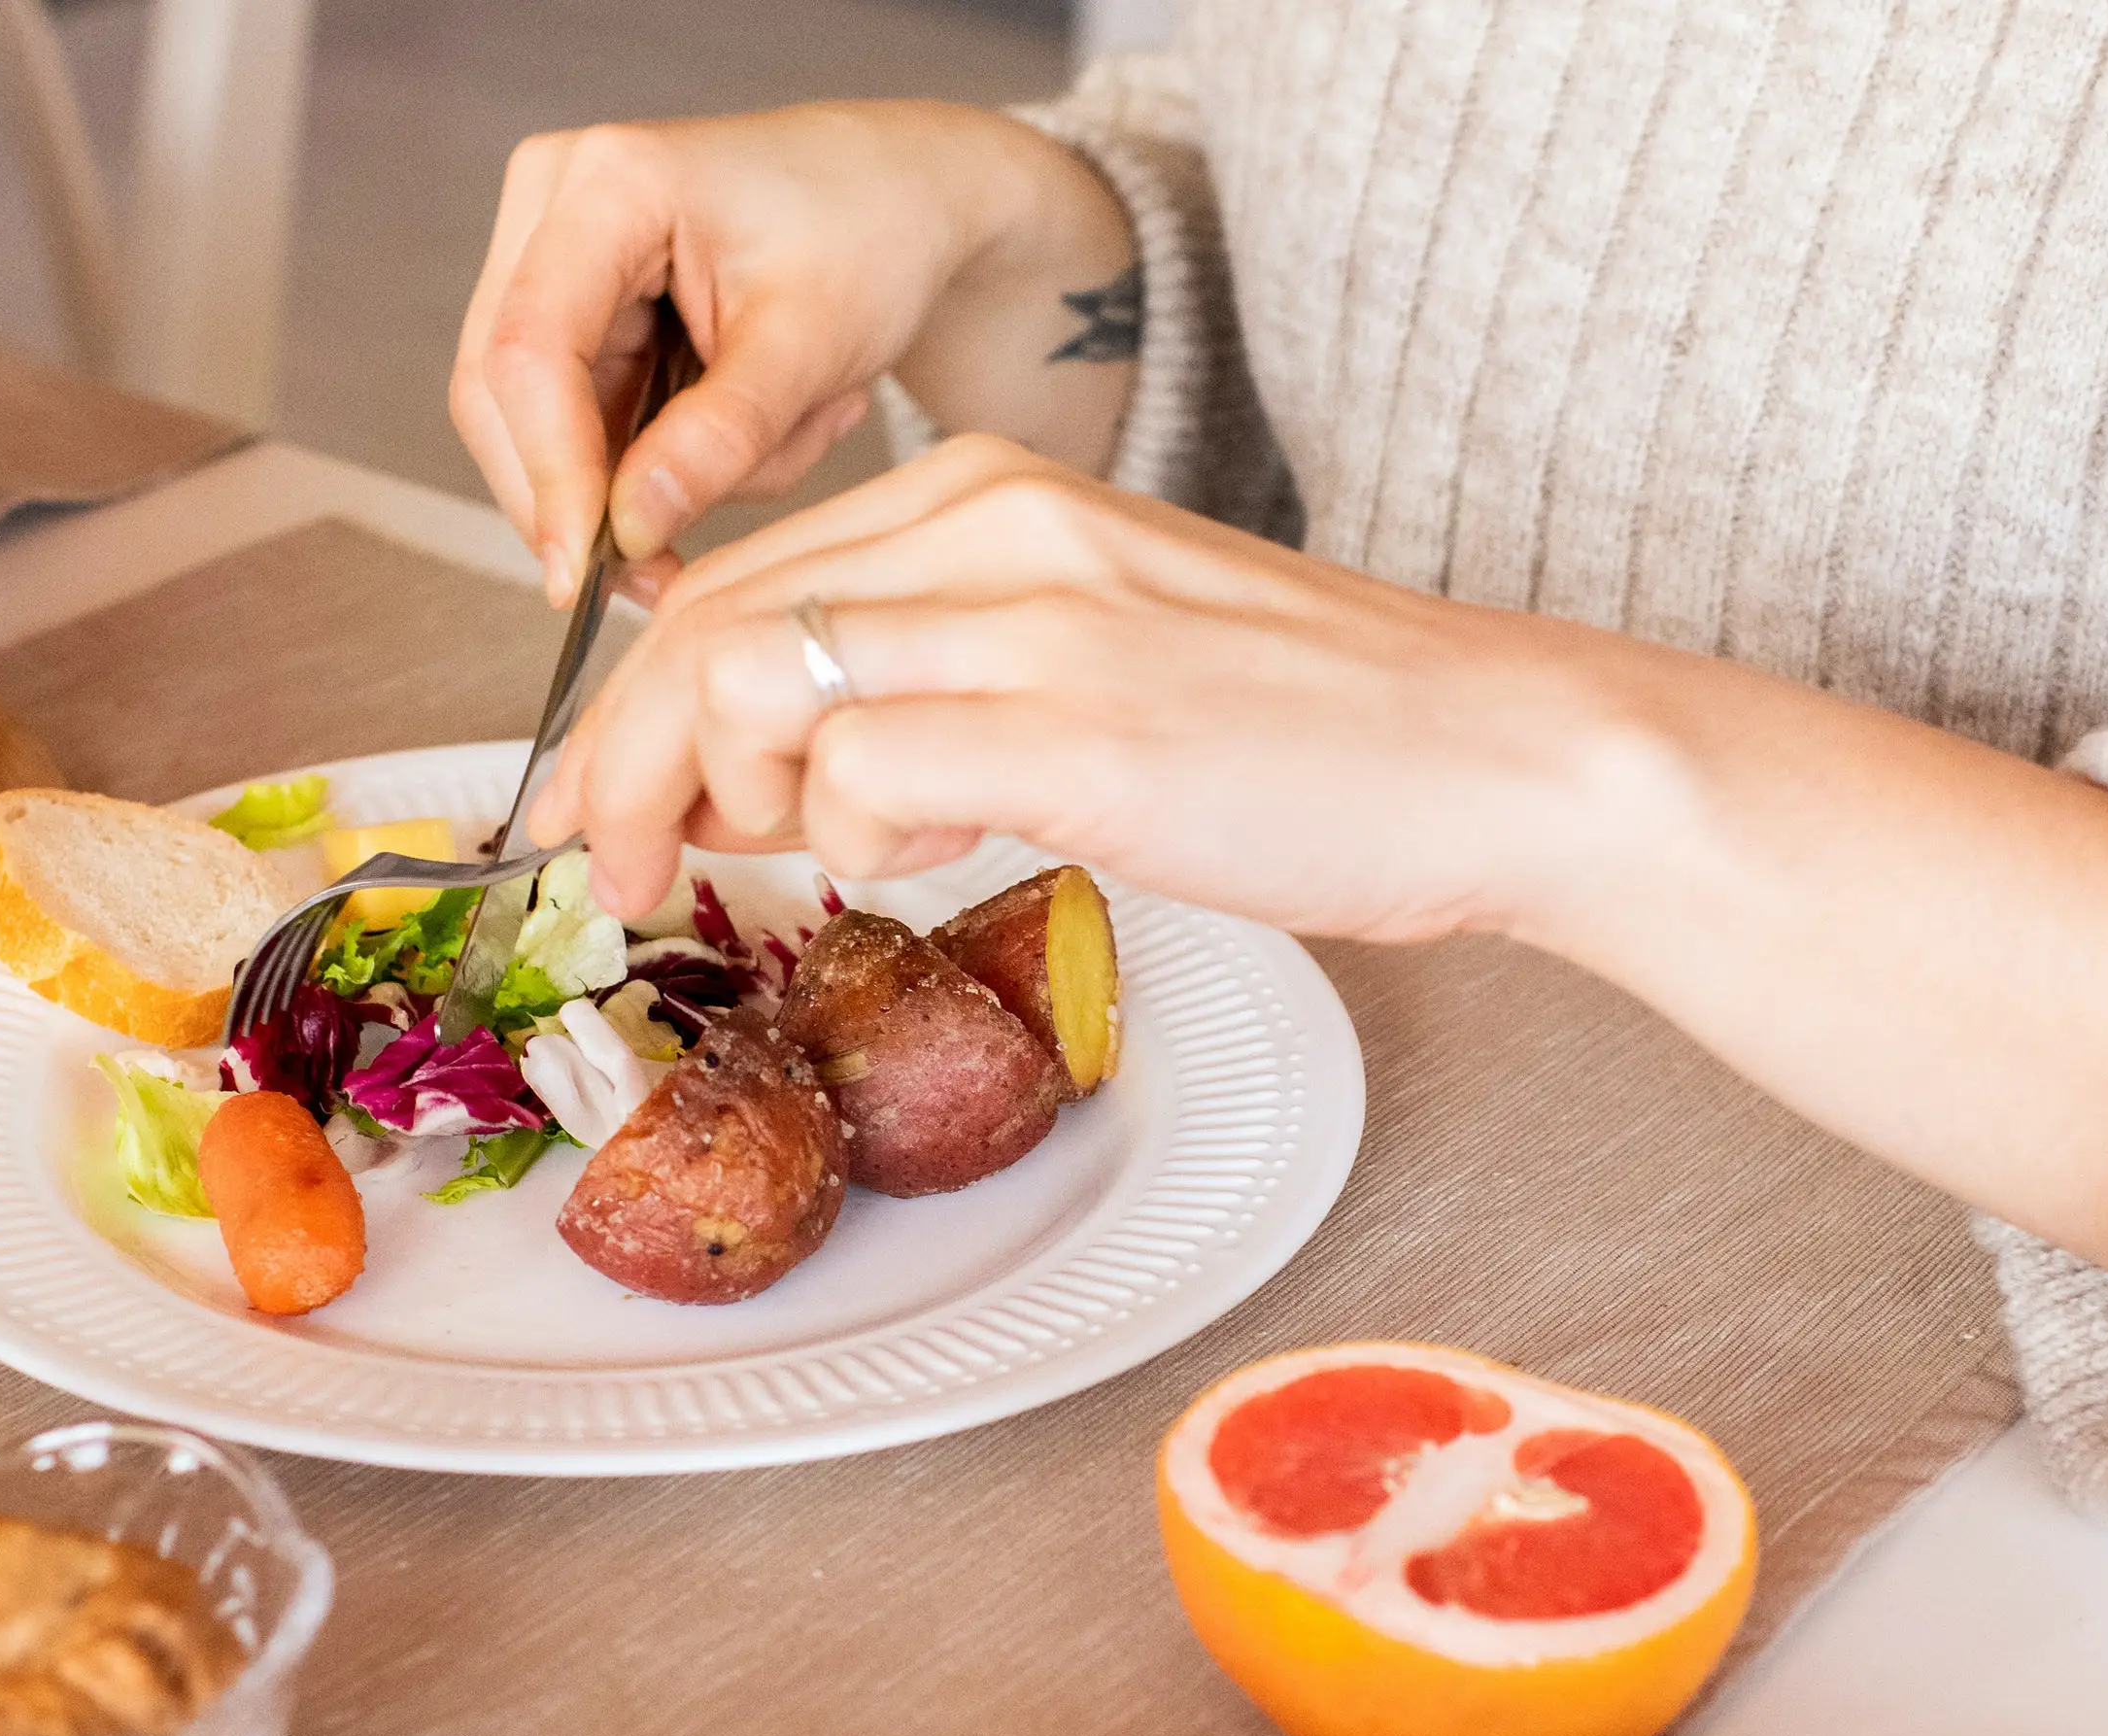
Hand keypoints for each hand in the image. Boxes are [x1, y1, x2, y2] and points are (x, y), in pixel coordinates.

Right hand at [453, 104, 1135, 604]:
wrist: (900, 197)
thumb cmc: (869, 236)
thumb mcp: (810, 345)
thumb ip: (717, 438)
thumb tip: (626, 531)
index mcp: (606, 181)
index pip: (531, 348)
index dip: (548, 471)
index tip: (581, 572)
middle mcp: (553, 202)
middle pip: (502, 390)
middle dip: (581, 496)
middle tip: (665, 578)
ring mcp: (553, 253)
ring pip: (539, 421)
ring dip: (644, 476)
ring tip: (788, 433)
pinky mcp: (577, 307)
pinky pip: (583, 420)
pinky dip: (664, 457)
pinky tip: (767, 422)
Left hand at [527, 436, 1677, 942]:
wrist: (1499, 754)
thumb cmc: (1315, 730)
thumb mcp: (1103, 645)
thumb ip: (947, 668)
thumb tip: (789, 765)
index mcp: (993, 494)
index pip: (733, 575)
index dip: (632, 705)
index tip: (608, 802)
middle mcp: (996, 530)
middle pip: (707, 625)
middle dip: (622, 764)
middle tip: (621, 869)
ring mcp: (1039, 624)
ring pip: (754, 684)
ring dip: (720, 804)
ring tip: (783, 865)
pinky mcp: (1083, 733)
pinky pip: (861, 774)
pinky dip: (847, 839)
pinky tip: (924, 855)